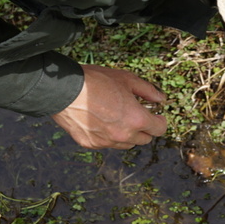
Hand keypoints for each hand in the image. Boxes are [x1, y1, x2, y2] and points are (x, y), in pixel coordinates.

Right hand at [50, 64, 167, 148]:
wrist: (63, 90)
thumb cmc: (95, 81)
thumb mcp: (127, 79)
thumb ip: (148, 91)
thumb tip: (161, 99)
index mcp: (136, 119)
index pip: (159, 129)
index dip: (160, 121)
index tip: (157, 116)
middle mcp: (123, 135)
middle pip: (144, 139)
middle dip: (144, 128)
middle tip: (137, 114)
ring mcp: (106, 142)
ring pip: (126, 144)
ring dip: (127, 134)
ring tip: (118, 117)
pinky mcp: (90, 144)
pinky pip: (107, 143)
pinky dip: (108, 135)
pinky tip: (102, 121)